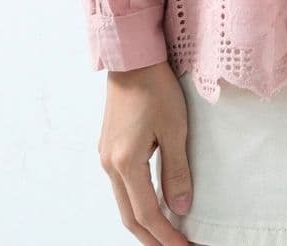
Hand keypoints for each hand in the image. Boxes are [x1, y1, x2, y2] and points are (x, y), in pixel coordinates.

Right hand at [99, 61, 192, 244]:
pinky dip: (136, 202)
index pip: (147, 214)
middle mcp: (109, 164)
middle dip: (152, 238)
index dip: (166, 236)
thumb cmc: (156, 87)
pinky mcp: (108, 146)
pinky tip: (152, 203)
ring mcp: (106, 155)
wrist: (133, 58)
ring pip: (123, 202)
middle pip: (129, 216)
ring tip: (167, 233)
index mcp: (125, 162)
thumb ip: (176, 171)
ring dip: (143, 222)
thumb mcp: (174, 128)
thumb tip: (181, 208)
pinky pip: (121, 186)